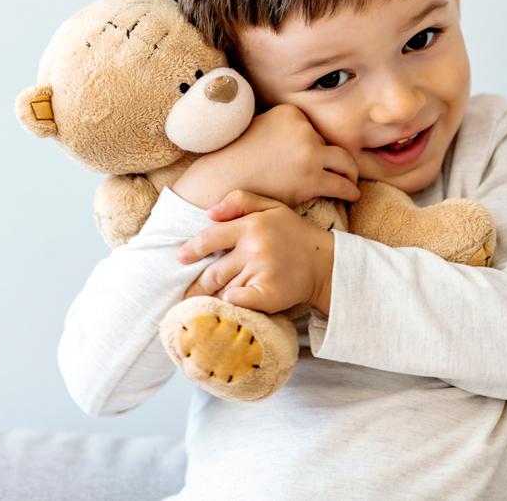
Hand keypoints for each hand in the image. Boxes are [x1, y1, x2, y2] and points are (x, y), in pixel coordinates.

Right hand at [172, 104, 360, 208]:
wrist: (222, 181)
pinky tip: (353, 195)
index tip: (318, 156)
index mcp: (291, 112)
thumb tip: (300, 138)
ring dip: (351, 173)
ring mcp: (310, 153)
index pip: (315, 128)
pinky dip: (351, 190)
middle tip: (348, 168)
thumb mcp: (259, 127)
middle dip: (339, 157)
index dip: (316, 145)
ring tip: (352, 181)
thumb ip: (282, 128)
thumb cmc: (236, 159)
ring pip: (345, 162)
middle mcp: (304, 129)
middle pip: (331, 143)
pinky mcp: (311, 179)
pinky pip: (342, 185)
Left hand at [179, 190, 333, 314]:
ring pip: (224, 288)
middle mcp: (254, 248)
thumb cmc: (294, 234)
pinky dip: (232, 304)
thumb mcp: (272, 207)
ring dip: (218, 294)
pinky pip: (236, 301)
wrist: (325, 263)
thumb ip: (240, 201)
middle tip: (190, 291)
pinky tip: (233, 305)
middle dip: (200, 283)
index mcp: (251, 226)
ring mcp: (262, 272)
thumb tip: (209, 213)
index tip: (181, 258)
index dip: (191, 249)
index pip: (210, 238)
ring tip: (215, 299)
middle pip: (213, 271)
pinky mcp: (268, 295)